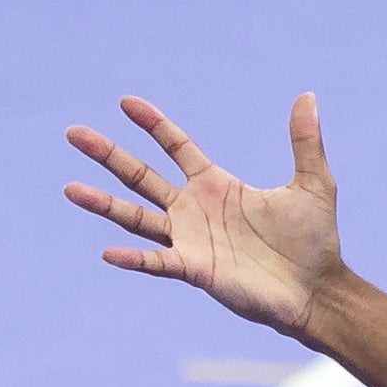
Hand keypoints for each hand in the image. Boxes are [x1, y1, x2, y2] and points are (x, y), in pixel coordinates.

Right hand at [63, 93, 342, 340]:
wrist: (317, 291)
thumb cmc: (315, 242)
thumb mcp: (314, 183)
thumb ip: (304, 141)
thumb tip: (308, 96)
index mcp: (216, 185)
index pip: (175, 146)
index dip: (152, 124)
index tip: (125, 102)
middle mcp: (194, 210)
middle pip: (140, 176)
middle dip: (108, 155)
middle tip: (74, 133)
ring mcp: (190, 240)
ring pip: (136, 217)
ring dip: (104, 204)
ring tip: (70, 188)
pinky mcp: (195, 270)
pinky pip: (157, 263)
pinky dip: (135, 259)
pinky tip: (109, 252)